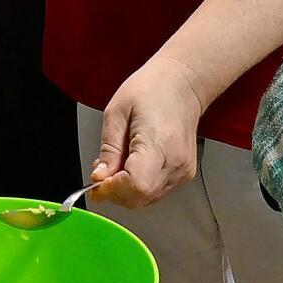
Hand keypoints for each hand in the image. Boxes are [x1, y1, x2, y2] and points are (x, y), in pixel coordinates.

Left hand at [88, 56, 204, 208]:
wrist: (183, 84)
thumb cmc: (151, 89)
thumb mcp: (117, 112)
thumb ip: (108, 149)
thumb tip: (99, 178)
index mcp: (158, 144)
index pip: (136, 186)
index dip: (113, 190)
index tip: (98, 181)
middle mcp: (175, 163)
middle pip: (140, 198)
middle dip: (115, 191)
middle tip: (102, 171)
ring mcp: (183, 171)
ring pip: (147, 199)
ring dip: (125, 190)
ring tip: (119, 163)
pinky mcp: (184, 174)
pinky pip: (155, 191)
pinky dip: (139, 186)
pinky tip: (133, 165)